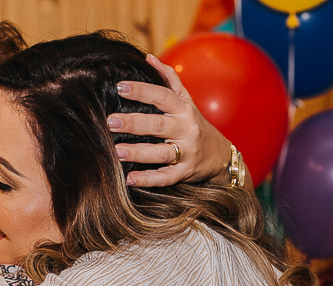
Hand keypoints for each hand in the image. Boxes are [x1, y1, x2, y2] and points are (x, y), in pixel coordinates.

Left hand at [111, 54, 231, 187]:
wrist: (221, 155)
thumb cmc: (196, 124)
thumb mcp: (187, 101)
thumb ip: (169, 79)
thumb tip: (149, 58)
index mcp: (183, 109)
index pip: (162, 96)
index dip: (142, 91)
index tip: (120, 87)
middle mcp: (186, 129)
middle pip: (158, 125)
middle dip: (133, 123)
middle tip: (110, 121)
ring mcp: (187, 152)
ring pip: (160, 153)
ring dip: (138, 153)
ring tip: (116, 152)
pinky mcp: (185, 173)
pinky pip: (166, 178)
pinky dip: (148, 179)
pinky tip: (130, 178)